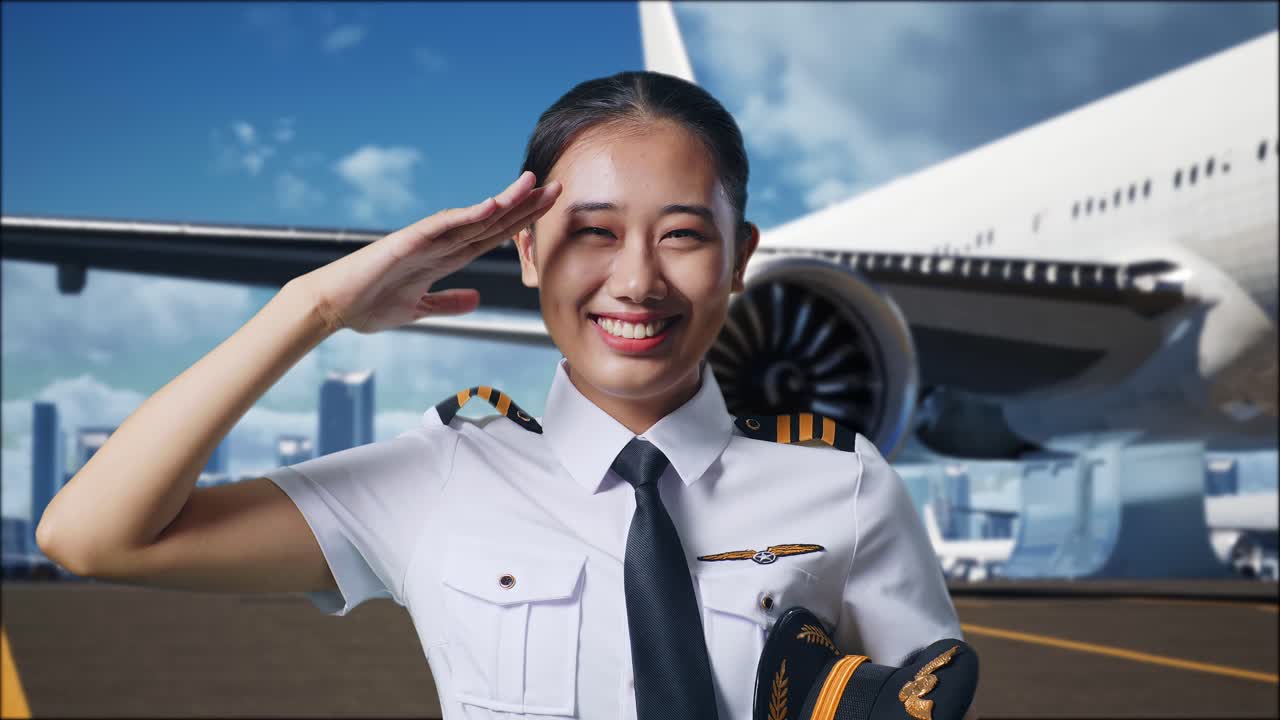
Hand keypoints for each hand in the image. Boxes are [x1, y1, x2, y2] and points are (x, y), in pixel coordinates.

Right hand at [292, 171, 559, 334]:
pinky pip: (441, 225)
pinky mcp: (405, 243)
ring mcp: (423, 240)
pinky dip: (466, 215)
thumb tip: (477, 301)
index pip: (490, 237)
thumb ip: (448, 303)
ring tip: (531, 184)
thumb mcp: (420, 309)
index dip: (520, 224)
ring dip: (503, 202)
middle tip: (555, 188)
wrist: (331, 308)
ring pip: (471, 217)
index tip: (546, 210)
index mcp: (443, 259)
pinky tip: (491, 206)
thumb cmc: (367, 306)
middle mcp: (438, 244)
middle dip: (523, 206)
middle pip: (489, 222)